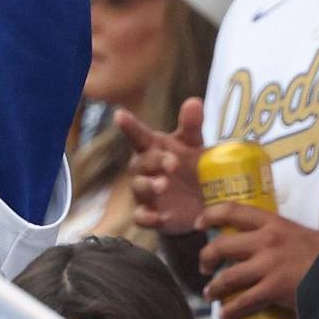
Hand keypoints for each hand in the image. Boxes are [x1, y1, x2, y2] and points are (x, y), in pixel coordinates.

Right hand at [125, 97, 206, 235]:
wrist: (199, 203)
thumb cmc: (190, 166)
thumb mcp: (193, 145)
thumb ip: (192, 126)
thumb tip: (194, 101)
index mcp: (153, 148)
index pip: (138, 135)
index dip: (129, 125)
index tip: (119, 114)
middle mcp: (144, 168)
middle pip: (141, 162)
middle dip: (155, 161)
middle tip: (172, 163)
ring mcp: (145, 191)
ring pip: (138, 187)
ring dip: (149, 186)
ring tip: (163, 186)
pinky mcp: (149, 214)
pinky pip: (141, 216)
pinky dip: (148, 217)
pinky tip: (159, 217)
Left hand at [197, 202, 318, 316]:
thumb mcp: (298, 233)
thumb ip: (276, 234)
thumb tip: (255, 239)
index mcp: (273, 222)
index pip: (234, 210)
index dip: (211, 215)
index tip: (199, 224)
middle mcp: (266, 240)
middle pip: (223, 245)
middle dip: (207, 257)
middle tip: (204, 266)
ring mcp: (269, 265)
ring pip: (228, 276)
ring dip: (214, 287)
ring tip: (210, 293)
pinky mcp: (274, 289)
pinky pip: (244, 300)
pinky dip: (231, 308)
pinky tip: (225, 313)